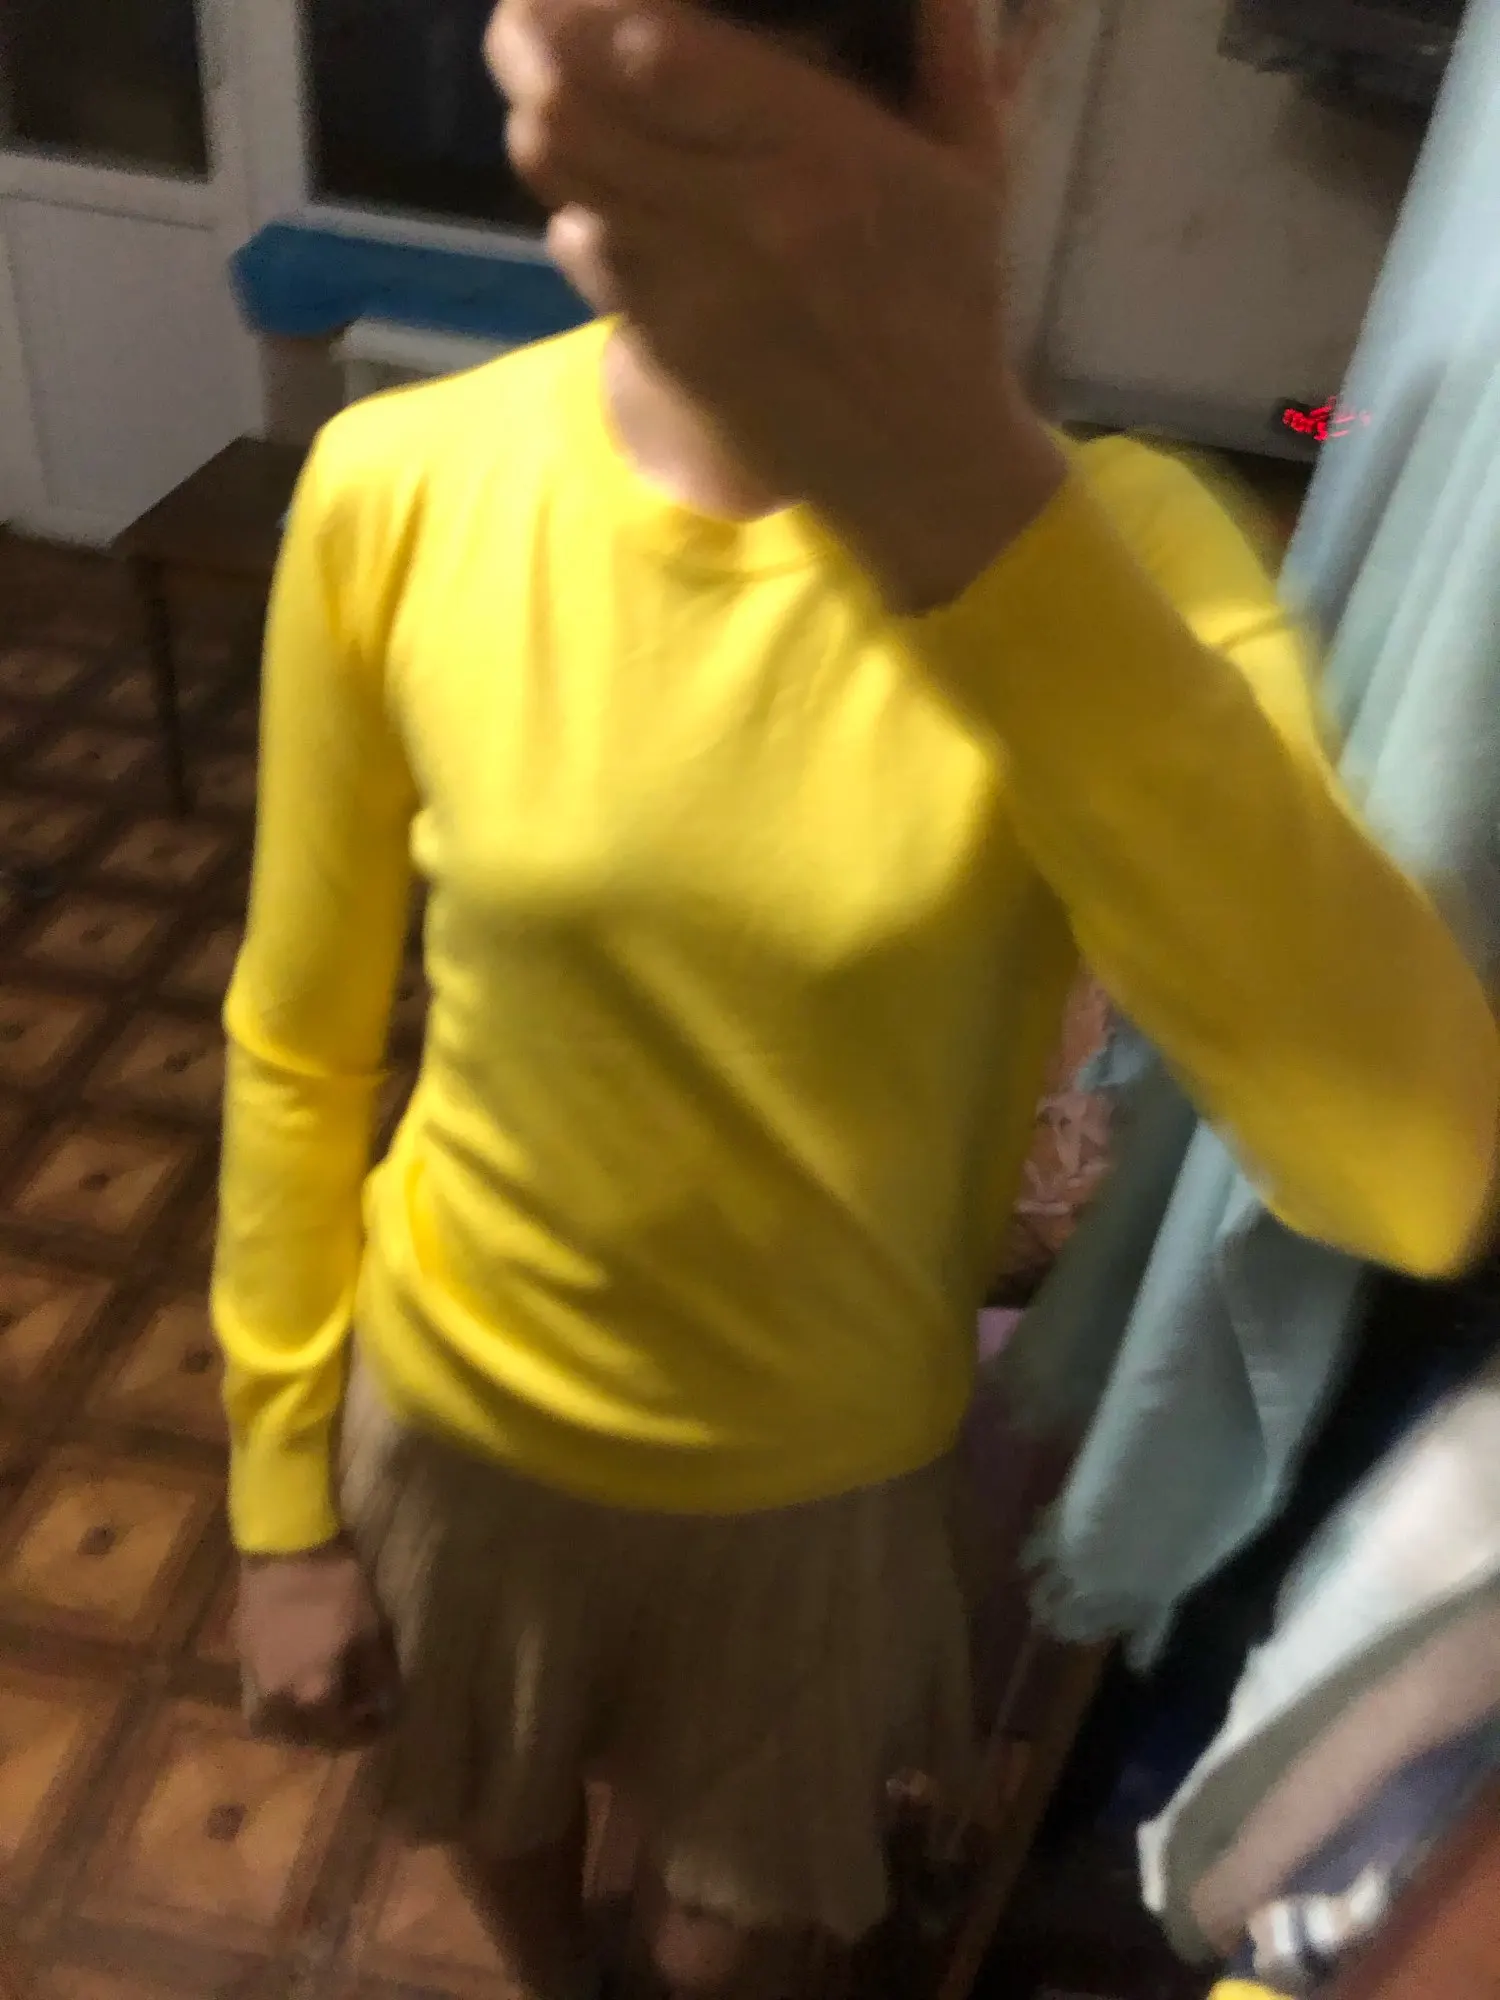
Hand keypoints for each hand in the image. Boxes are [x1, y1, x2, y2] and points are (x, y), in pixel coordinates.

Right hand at [235, 1542, 397, 1749]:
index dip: (367, 1732)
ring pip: (274, 1724)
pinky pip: (260, 1698)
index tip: (385, 1721)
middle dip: (331, 1734)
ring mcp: (252, 1679)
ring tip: (323, 1706)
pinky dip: (279, 1704)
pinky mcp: (241, 1657)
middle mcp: (277, 1700)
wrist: (287, 1547)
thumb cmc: (337, 1588)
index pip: (341, 1735)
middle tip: (354, 1717)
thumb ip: (378, 1679)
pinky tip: (298, 1683)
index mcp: (312, 1696)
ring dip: (299, 1726)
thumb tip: (384, 1706)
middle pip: (304, 1737)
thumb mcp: (372, 1631)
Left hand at [487, 0, 1066, 611]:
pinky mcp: (665, 341)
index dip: (593, 12)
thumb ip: (948, 54)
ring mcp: (691, 283)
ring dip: (537, 121)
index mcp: (822, 151)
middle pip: (576, 106)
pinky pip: (582, 248)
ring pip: (563, 176)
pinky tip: (592, 191)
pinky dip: (571, 207)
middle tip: (518, 20)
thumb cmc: (950, 303)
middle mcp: (741, 213)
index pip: (660, 55)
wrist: (919, 459)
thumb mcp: (973, 170)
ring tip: (539, 87)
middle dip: (528, 48)